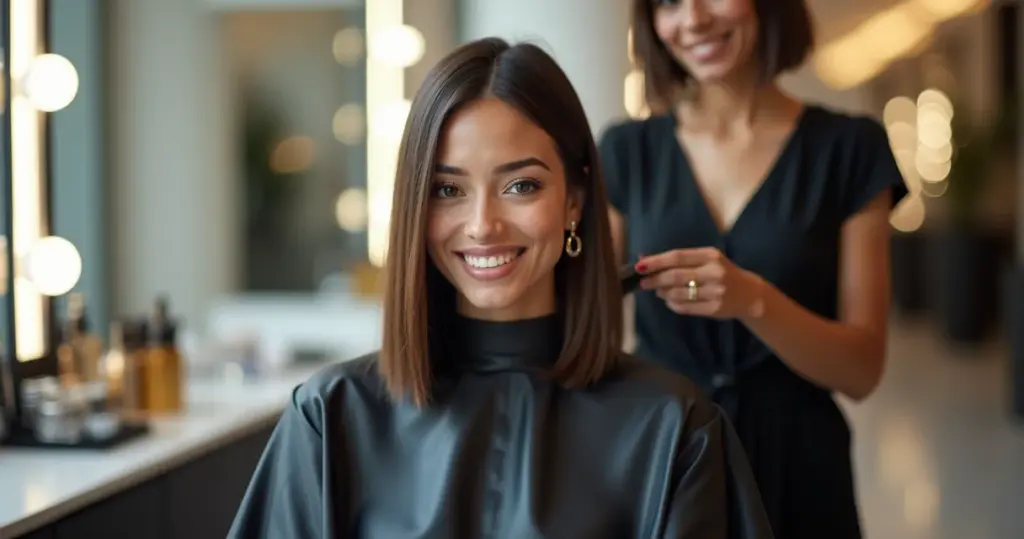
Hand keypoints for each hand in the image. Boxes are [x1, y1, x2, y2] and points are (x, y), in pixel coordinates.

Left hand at [636, 247, 765, 318]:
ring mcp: (715, 292)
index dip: (656, 261)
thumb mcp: (706, 259)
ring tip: (658, 291)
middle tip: (643, 283)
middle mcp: (714, 272)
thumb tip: (645, 258)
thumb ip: (679, 260)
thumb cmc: (721, 272)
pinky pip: (684, 307)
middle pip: (675, 276)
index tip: (640, 266)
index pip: (677, 257)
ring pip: (677, 294)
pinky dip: (672, 304)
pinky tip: (670, 300)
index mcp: (710, 255)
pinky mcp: (714, 309)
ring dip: (662, 293)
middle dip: (654, 280)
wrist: (749, 294)